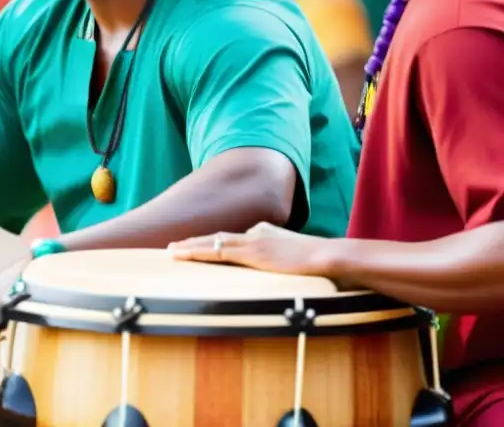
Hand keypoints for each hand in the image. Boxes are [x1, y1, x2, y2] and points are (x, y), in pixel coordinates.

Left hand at [168, 222, 337, 276]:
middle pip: (218, 237)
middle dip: (195, 242)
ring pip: (213, 243)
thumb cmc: (322, 264)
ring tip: (172, 251)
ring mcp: (252, 242)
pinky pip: (217, 252)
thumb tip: (283, 270)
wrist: (331, 257)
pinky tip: (183, 255)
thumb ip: (286, 262)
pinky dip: (197, 253)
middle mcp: (255, 232)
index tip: (199, 246)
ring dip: (190, 247)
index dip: (213, 243)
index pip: (233, 238)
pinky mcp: (251, 253)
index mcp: (265, 232)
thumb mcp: (300, 260)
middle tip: (174, 247)